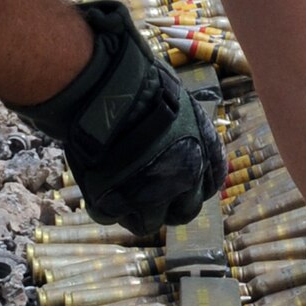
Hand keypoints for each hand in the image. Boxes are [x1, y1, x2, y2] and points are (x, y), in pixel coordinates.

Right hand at [11, 0, 225, 236]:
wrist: (108, 87)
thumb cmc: (142, 82)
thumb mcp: (179, 101)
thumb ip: (185, 127)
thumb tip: (179, 133)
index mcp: (205, 154)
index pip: (209, 186)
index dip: (191, 185)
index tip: (176, 181)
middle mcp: (185, 178)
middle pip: (183, 212)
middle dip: (166, 204)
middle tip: (144, 189)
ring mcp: (151, 194)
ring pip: (147, 222)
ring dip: (132, 208)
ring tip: (115, 187)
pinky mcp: (115, 202)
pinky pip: (109, 216)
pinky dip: (102, 205)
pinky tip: (96, 186)